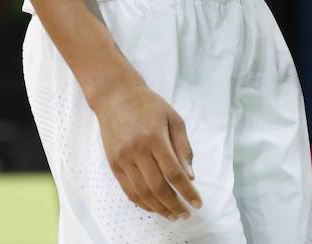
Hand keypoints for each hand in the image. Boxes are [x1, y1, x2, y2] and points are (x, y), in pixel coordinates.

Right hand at [93, 84, 201, 221]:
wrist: (116, 97)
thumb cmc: (149, 105)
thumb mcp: (173, 118)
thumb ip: (183, 147)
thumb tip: (190, 176)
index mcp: (155, 138)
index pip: (173, 172)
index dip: (186, 191)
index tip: (197, 202)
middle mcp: (137, 151)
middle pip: (157, 187)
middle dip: (174, 204)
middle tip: (186, 214)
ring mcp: (123, 160)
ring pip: (142, 193)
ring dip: (159, 208)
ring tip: (172, 214)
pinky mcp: (114, 165)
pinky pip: (128, 191)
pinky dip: (142, 203)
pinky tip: (154, 207)